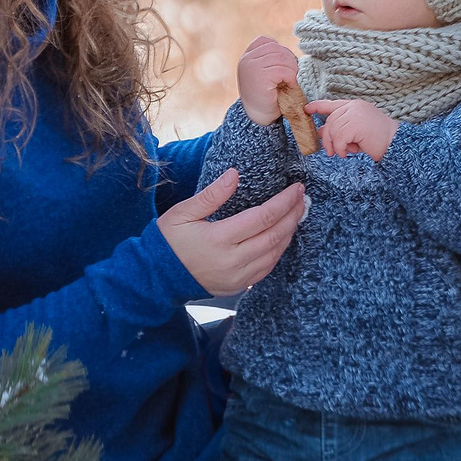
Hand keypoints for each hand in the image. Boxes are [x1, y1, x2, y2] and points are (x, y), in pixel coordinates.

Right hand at [158, 167, 306, 296]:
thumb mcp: (183, 212)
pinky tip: (283, 236)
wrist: (156, 277)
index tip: (296, 188)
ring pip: (275, 254)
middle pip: (275, 235)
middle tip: (303, 198)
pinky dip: (279, 251)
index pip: (263, 217)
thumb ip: (212, 195)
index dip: (284, 202)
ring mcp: (238, 277)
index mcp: (219, 239)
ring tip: (297, 214)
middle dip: (294, 215)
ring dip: (290, 233)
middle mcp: (233, 261)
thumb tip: (234, 174)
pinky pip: (267, 268)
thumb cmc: (168, 241)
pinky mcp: (238, 286)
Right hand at [237, 36, 299, 124]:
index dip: (280, 50)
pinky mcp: (260, 77)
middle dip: (289, 60)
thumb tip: (288, 52)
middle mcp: (247, 59)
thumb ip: (269, 59)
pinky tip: (290, 86)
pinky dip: (291, 77)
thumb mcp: (264, 72)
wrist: (258, 117)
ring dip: (292, 69)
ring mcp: (252, 67)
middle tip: (292, 75)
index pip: (266, 41)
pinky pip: (283, 70)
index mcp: (246, 57)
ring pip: (282, 58)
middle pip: (276, 48)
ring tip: (291, 81)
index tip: (283, 66)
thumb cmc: (265, 95)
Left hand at [310, 98, 397, 161]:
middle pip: (329, 120)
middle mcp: (354, 106)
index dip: (317, 106)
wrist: (395, 144)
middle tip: (330, 152)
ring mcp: (356, 113)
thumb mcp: (355, 134)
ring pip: (332, 129)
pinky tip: (347, 153)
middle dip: (327, 138)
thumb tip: (320, 132)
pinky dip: (340, 148)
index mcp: (355, 106)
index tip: (306, 109)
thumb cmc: (378, 140)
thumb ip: (339, 129)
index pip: (332, 104)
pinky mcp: (356, 123)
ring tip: (342, 153)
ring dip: (334, 145)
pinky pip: (339, 137)